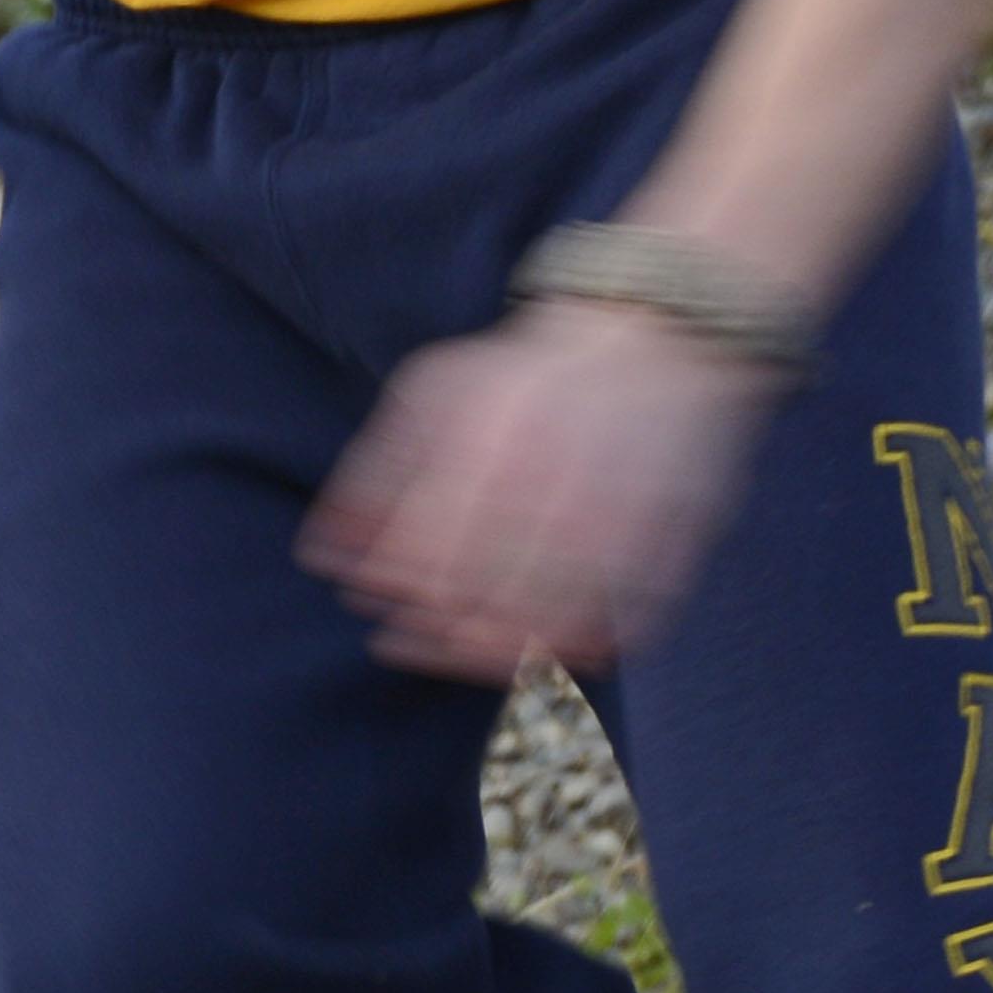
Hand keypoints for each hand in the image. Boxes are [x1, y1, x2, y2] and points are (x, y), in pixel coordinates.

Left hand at [305, 298, 785, 681]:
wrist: (655, 340)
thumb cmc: (523, 373)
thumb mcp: (434, 394)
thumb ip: (374, 475)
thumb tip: (323, 558)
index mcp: (490, 447)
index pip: (425, 559)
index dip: (393, 596)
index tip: (374, 610)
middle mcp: (555, 490)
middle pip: (481, 602)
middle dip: (432, 634)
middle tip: (410, 641)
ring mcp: (620, 526)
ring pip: (545, 629)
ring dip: (492, 652)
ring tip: (463, 648)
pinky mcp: (670, 552)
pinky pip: (618, 630)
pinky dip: (573, 651)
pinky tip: (539, 648)